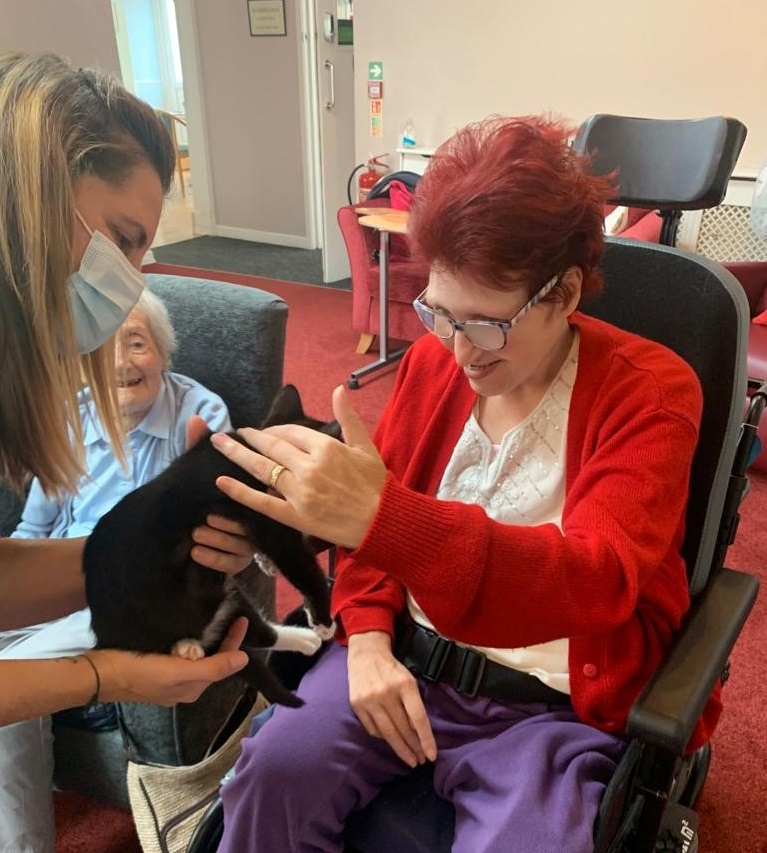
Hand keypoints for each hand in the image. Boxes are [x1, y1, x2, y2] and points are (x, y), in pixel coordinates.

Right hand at [95, 617, 248, 704]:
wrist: (98, 673)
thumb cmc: (138, 672)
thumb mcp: (178, 671)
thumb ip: (212, 668)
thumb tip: (244, 660)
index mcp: (192, 688)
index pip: (222, 662)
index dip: (234, 642)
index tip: (242, 619)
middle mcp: (183, 685)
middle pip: (211, 659)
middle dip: (222, 640)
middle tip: (230, 615)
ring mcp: (168, 676)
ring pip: (197, 656)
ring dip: (206, 639)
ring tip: (215, 617)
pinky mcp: (155, 665)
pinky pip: (180, 652)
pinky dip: (189, 640)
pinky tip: (189, 627)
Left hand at [184, 415, 252, 574]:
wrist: (179, 530)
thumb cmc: (201, 491)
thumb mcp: (199, 468)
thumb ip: (198, 446)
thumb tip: (194, 419)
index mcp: (253, 492)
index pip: (257, 492)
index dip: (241, 490)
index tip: (219, 486)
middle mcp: (257, 517)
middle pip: (251, 523)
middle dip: (226, 522)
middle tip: (206, 518)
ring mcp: (250, 542)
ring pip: (241, 546)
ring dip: (218, 540)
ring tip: (196, 533)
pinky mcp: (239, 561)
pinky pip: (231, 564)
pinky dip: (213, 558)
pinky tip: (196, 551)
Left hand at [211, 385, 386, 548]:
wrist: (382, 522)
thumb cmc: (375, 484)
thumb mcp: (365, 446)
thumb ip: (348, 418)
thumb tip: (338, 389)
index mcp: (326, 447)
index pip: (290, 432)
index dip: (275, 430)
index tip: (265, 432)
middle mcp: (309, 467)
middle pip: (271, 447)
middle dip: (250, 438)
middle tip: (232, 433)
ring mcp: (300, 492)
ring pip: (262, 469)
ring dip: (237, 455)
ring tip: (219, 444)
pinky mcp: (295, 516)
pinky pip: (262, 502)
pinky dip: (240, 491)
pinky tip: (221, 481)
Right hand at [347, 631, 435, 766]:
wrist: (366, 654)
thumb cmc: (392, 669)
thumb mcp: (409, 680)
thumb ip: (414, 704)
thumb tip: (418, 733)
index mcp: (405, 684)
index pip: (418, 718)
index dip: (426, 739)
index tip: (431, 756)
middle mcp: (386, 693)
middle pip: (403, 729)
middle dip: (414, 748)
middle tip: (420, 760)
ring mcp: (370, 700)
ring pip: (388, 733)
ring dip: (400, 749)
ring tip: (410, 759)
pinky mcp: (357, 705)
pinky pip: (373, 730)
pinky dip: (383, 738)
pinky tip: (391, 740)